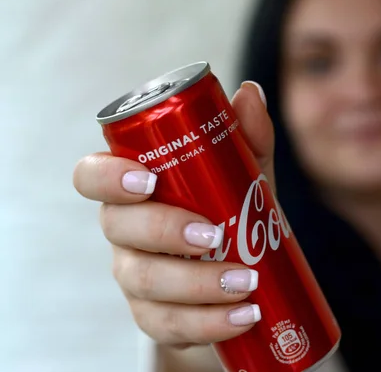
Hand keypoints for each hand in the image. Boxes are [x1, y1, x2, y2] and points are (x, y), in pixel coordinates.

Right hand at [73, 82, 273, 347]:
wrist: (243, 272)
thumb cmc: (232, 213)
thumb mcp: (243, 177)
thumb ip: (246, 138)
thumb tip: (249, 92)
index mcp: (135, 190)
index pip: (93, 177)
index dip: (108, 177)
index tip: (149, 178)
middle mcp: (125, 233)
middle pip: (118, 230)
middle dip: (164, 231)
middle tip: (215, 235)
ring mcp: (137, 277)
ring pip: (144, 282)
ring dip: (196, 284)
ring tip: (247, 281)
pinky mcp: (157, 317)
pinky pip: (169, 325)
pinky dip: (209, 322)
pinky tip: (244, 315)